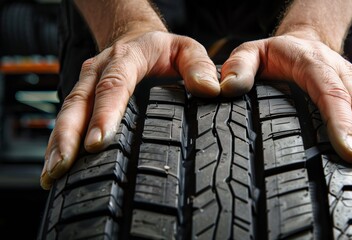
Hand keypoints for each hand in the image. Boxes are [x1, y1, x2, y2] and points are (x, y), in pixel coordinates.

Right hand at [40, 31, 219, 188]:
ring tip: (53, 174)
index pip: (113, 86)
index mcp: (126, 58)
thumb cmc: (163, 49)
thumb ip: (199, 66)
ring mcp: (87, 83)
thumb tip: (209, 90)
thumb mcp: (186, 49)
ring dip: (59, 143)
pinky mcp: (82, 94)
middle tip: (64, 167)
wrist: (136, 36)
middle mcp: (99, 70)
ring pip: (67, 112)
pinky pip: (67, 117)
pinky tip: (56, 165)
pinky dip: (60, 141)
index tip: (98, 142)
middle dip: (69, 136)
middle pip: (79, 101)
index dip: (104, 113)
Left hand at [218, 33, 351, 194]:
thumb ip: (239, 67)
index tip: (350, 153)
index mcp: (312, 62)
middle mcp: (337, 73)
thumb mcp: (250, 53)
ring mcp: (350, 86)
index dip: (341, 122)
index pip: (330, 92)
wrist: (299, 41)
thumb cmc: (272, 54)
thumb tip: (228, 89)